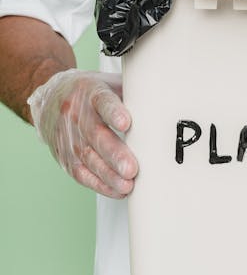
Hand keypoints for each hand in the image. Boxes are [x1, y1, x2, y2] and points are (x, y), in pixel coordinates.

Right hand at [28, 69, 137, 198]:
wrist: (50, 100)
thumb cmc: (92, 93)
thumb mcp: (110, 84)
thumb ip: (134, 93)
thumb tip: (168, 105)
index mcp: (91, 92)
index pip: (102, 101)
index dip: (113, 112)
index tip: (125, 123)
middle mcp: (76, 114)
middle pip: (95, 135)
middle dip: (114, 154)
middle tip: (132, 169)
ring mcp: (68, 137)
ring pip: (88, 158)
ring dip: (109, 175)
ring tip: (128, 185)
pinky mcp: (64, 157)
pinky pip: (81, 173)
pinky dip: (100, 184)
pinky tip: (117, 190)